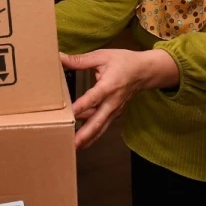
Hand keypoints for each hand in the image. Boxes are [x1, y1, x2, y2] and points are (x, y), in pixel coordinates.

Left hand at [61, 49, 178, 149]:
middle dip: (85, 135)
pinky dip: (92, 135)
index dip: (82, 107)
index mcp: (109, 85)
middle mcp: (113, 101)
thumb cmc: (124, 62)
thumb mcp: (102, 56)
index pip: (93, 98)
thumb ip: (80, 60)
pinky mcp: (114, 114)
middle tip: (71, 144)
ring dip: (87, 139)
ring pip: (100, 127)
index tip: (69, 115)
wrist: (145, 72)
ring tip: (73, 149)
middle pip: (98, 121)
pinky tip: (80, 141)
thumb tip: (60, 58)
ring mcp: (115, 110)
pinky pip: (102, 126)